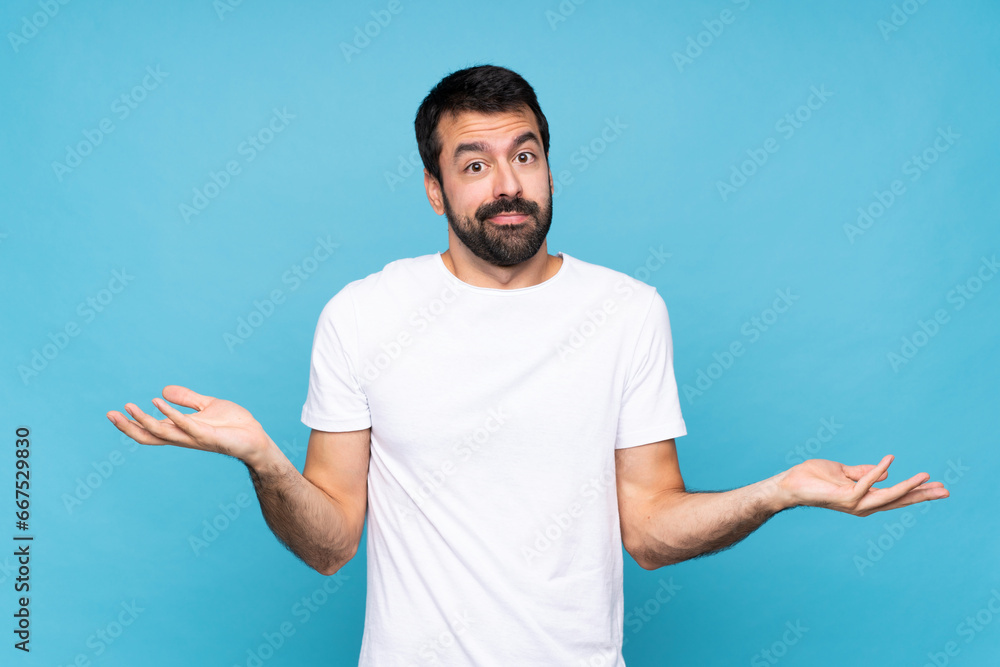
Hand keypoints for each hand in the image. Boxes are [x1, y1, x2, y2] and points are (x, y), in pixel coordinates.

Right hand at [107, 385, 272, 463]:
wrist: (256, 439)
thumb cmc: (234, 426)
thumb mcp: (207, 406)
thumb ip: (187, 399)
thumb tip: (163, 390)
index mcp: (181, 431)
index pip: (150, 430)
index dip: (131, 423)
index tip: (113, 412)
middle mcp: (183, 437)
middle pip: (149, 436)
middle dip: (128, 426)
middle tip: (110, 414)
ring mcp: (194, 438)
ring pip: (162, 432)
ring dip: (143, 420)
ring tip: (129, 406)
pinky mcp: (207, 435)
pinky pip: (185, 424)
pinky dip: (170, 413)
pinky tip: (158, 400)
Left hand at [777, 455, 949, 516]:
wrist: (789, 485)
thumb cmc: (813, 478)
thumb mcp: (843, 472)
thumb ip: (863, 472)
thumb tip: (887, 471)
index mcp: (864, 499)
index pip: (896, 496)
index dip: (916, 492)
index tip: (938, 486)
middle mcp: (862, 505)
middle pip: (899, 500)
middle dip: (922, 495)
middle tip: (946, 491)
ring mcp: (854, 503)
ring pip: (888, 496)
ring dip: (908, 486)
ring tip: (927, 476)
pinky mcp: (844, 497)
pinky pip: (865, 482)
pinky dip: (877, 470)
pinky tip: (890, 459)